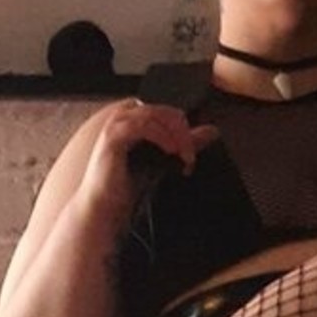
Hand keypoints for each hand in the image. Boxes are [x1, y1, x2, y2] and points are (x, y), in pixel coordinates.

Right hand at [84, 99, 218, 226]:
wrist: (105, 206)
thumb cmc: (128, 185)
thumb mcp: (164, 159)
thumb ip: (184, 143)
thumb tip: (212, 131)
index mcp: (136, 119)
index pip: (168, 111)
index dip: (184, 127)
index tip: (192, 150)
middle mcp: (125, 117)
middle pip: (164, 111)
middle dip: (183, 131)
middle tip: (191, 154)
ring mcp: (117, 125)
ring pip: (155, 115)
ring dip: (175, 134)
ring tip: (184, 155)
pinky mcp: (112, 138)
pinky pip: (142, 126)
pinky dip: (160, 136)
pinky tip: (170, 151)